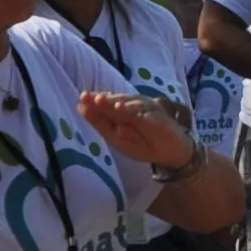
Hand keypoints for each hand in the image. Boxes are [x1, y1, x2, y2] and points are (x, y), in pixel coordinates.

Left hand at [82, 88, 199, 171]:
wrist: (169, 152)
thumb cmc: (142, 144)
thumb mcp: (116, 138)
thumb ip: (100, 122)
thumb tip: (80, 107)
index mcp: (121, 111)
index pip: (106, 103)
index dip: (94, 100)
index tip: (82, 97)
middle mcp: (133, 106)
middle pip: (117, 101)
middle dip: (104, 100)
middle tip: (90, 98)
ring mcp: (147, 109)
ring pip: (131, 104)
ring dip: (118, 102)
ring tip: (104, 102)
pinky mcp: (158, 117)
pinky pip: (146, 114)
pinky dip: (136, 112)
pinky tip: (124, 110)